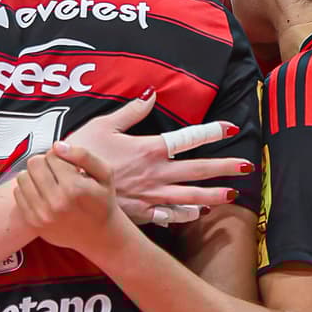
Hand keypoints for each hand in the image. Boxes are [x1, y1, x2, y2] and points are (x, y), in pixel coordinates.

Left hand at [14, 143, 126, 254]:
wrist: (99, 235)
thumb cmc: (102, 201)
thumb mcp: (104, 174)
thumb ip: (83, 155)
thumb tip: (57, 146)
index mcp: (74, 188)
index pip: (52, 155)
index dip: (60, 157)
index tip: (69, 167)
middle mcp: (56, 202)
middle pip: (34, 163)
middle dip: (45, 164)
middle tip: (56, 173)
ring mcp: (42, 214)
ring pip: (22, 177)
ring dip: (34, 176)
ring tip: (48, 183)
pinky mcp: (33, 222)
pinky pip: (18, 193)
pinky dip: (28, 190)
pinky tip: (42, 194)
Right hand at [67, 91, 247, 224]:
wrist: (64, 189)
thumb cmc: (79, 153)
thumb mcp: (104, 124)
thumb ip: (132, 111)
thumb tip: (152, 95)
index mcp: (149, 149)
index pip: (188, 138)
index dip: (211, 132)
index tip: (230, 129)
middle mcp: (156, 174)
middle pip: (198, 170)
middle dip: (224, 168)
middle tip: (247, 167)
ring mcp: (150, 196)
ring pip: (189, 197)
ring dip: (213, 196)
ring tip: (232, 196)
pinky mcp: (141, 213)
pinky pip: (169, 216)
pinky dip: (185, 215)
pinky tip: (198, 213)